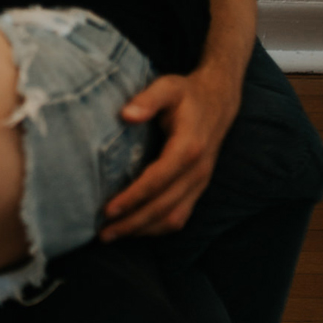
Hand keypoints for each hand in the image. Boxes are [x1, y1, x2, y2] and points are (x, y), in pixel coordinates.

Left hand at [100, 66, 242, 238]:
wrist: (219, 101)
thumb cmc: (187, 94)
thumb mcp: (168, 87)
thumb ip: (148, 99)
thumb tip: (126, 115)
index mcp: (189, 147)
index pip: (158, 180)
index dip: (133, 197)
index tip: (108, 209)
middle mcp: (198, 169)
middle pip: (164, 206)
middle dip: (133, 222)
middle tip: (103, 232)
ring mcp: (201, 181)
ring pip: (174, 217)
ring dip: (143, 230)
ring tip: (113, 235)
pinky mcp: (199, 187)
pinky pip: (180, 215)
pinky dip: (157, 227)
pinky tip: (135, 228)